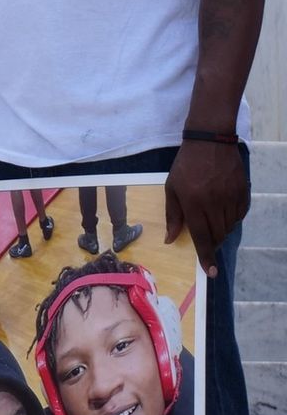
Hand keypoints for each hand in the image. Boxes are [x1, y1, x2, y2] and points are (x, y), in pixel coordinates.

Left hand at [165, 140, 247, 278]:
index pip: (202, 237)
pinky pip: (239, 215)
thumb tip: (171, 240)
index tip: (211, 272)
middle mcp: (214, 203)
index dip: (206, 256)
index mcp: (194, 203)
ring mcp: (231, 197)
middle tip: (205, 236)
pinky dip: (232, 219)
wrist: (210, 142)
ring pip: (229, 227)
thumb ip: (173, 216)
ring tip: (211, 218)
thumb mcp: (171, 189)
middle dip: (211, 242)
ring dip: (221, 230)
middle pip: (218, 235)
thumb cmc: (185, 166)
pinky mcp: (243, 192)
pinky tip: (223, 209)